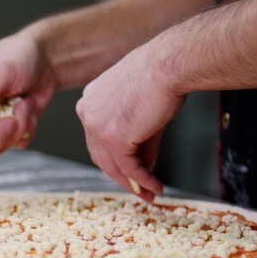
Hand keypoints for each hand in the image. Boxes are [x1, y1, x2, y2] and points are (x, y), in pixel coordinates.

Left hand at [76, 44, 185, 201]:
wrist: (169, 64)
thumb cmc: (161, 75)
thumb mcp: (142, 111)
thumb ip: (139, 142)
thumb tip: (143, 171)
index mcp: (91, 100)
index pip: (98, 137)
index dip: (115, 157)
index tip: (131, 170)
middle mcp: (87, 112)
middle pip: (101, 154)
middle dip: (121, 175)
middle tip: (140, 189)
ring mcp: (97, 125)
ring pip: (113, 165)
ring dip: (132, 183)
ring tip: (149, 193)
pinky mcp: (113, 137)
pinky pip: (129, 167)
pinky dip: (143, 180)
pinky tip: (155, 187)